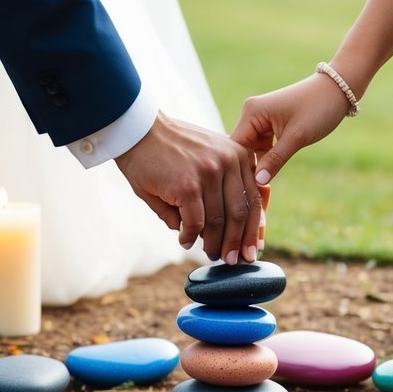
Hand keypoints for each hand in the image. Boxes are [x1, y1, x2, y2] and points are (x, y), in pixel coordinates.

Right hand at [115, 112, 262, 263]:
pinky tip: (185, 240)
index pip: (253, 199)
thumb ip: (220, 189)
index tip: (251, 249)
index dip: (254, 229)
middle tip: (232, 260)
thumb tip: (223, 231)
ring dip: (214, 244)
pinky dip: (190, 237)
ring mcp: (208, 174)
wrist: (138, 131)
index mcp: (238, 155)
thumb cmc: (169, 149)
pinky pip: (195, 223)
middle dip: (237, 243)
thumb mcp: (205, 160)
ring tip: (210, 254)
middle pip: (240, 213)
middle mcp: (228, 162)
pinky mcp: (187, 186)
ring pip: (219, 221)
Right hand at [230, 73, 350, 184]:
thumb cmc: (318, 108)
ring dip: (259, 166)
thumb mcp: (296, 137)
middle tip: (257, 194)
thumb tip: (257, 182)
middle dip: (249, 169)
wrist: (338, 90)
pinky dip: (267, 159)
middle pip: (241, 149)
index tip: (246, 191)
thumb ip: (275, 160)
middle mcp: (251, 113)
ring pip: (252, 149)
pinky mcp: (270, 123)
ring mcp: (260, 118)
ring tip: (263, 187)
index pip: (236, 146)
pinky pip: (262, 146)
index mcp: (252, 112)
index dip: (240, 168)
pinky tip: (272, 173)